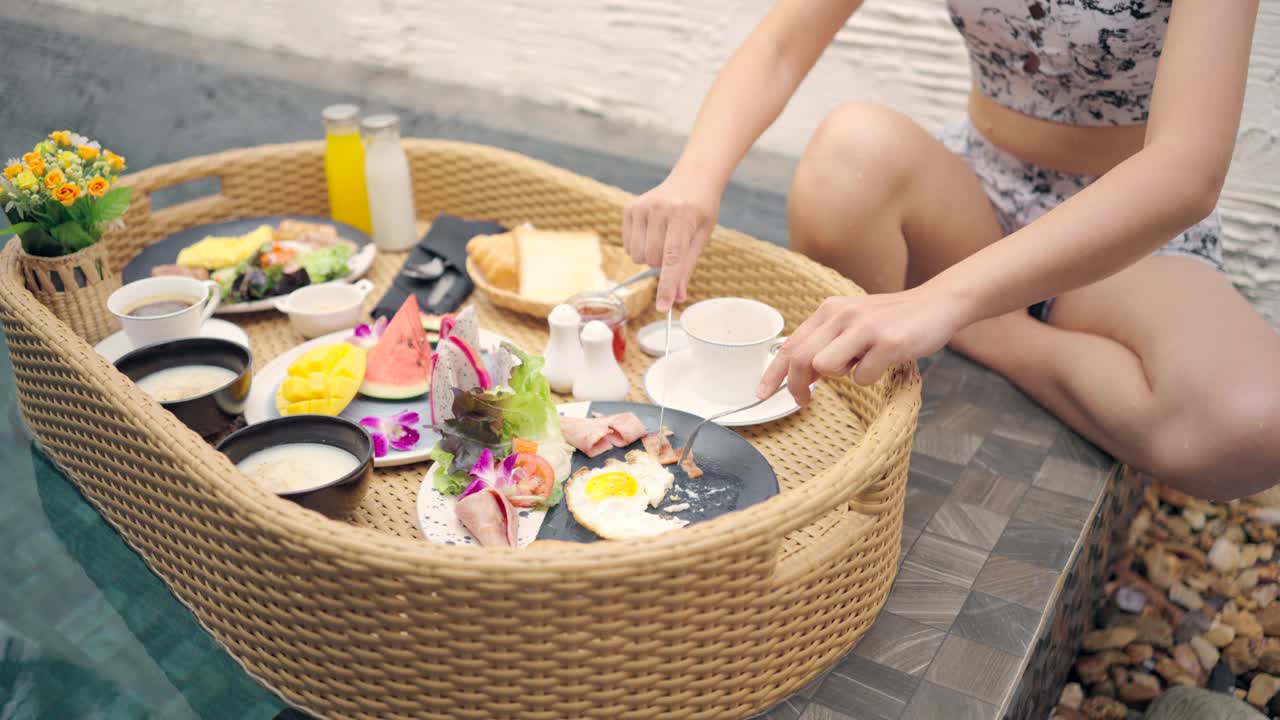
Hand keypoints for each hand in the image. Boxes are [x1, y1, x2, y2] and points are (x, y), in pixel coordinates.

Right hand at [623, 175, 719, 311]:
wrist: (692, 178)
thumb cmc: (701, 210)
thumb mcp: (702, 236)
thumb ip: (688, 267)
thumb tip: (678, 297)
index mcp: (683, 216)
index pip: (673, 259)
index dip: (668, 286)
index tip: (663, 307)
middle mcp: (660, 209)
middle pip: (651, 259)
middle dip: (661, 265)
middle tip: (673, 250)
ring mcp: (642, 207)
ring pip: (636, 255)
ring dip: (648, 257)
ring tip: (663, 240)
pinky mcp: (630, 208)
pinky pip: (627, 245)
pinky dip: (638, 246)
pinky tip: (652, 232)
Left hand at [757, 287, 970, 402]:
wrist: (937, 303)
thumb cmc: (892, 320)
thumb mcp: (853, 322)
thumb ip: (827, 342)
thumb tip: (802, 374)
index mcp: (829, 309)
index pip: (791, 344)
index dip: (773, 372)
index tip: (762, 394)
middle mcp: (842, 314)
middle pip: (801, 359)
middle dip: (797, 386)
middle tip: (804, 400)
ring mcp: (865, 328)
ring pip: (827, 367)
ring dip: (840, 376)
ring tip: (861, 364)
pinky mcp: (888, 343)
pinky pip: (862, 377)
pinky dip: (870, 378)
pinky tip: (884, 363)